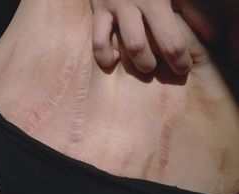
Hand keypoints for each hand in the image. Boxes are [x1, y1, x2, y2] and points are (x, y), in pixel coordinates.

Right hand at [90, 0, 211, 74]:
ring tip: (148, 65)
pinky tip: (114, 59)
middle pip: (168, 42)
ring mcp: (121, 4)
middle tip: (179, 69)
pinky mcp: (99, 10)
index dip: (195, 47)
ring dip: (144, 63)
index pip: (191, 23)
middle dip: (176, 61)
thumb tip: (212, 35)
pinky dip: (105, 56)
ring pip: (136, 46)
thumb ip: (193, 9)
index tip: (193, 57)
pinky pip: (100, 41)